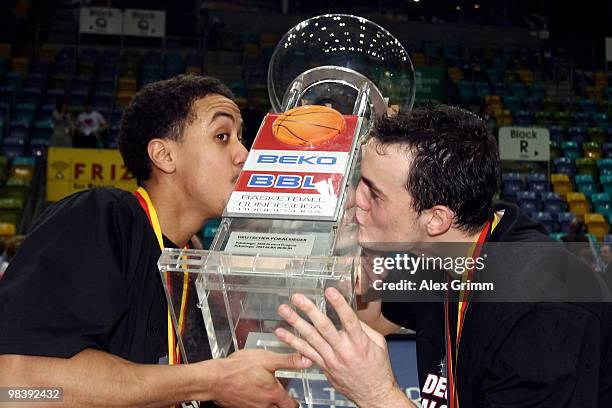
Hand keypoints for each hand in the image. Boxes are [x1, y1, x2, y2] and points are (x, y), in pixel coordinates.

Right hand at [210, 349, 311, 407]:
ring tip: (267, 392)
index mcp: (273, 394)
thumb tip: (307, 360)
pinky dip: (257, 401)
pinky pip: (254, 407)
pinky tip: (253, 390)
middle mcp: (264, 405)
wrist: (215, 379)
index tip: (295, 398)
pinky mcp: (241, 407)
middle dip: (283, 404)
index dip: (295, 401)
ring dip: (269, 403)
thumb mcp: (267, 359)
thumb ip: (288, 361)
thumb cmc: (238, 368)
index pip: (291, 405)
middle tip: (283, 396)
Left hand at [275, 288, 411, 407]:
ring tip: (285, 311)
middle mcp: (343, 350)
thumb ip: (364, 328)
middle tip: (298, 298)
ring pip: (310, 338)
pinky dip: (292, 342)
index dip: (338, 304)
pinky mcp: (324, 366)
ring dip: (296, 322)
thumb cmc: (378, 369)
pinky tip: (282, 333)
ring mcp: (331, 359)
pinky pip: (305, 352)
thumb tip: (350, 314)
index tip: (329, 291)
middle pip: (324, 327)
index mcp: (360, 342)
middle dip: (309, 310)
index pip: (348, 319)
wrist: (374, 394)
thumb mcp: (378, 344)